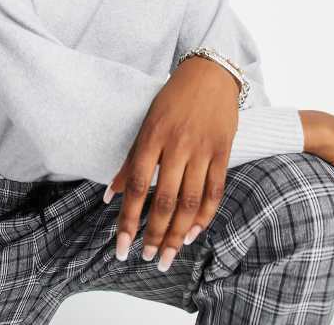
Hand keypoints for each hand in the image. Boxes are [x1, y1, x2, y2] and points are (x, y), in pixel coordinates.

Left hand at [103, 55, 239, 271]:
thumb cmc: (173, 98)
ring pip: (190, 201)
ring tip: (168, 256)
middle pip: (165, 200)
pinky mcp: (223, 151)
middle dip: (154, 235)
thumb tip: (111, 194)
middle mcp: (177, 145)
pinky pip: (215, 191)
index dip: (129, 221)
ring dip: (177, 233)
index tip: (122, 246)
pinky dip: (204, 216)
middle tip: (148, 259)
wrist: (209, 74)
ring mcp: (203, 149)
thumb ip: (131, 160)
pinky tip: (192, 233)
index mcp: (153, 136)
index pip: (138, 187)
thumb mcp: (147, 123)